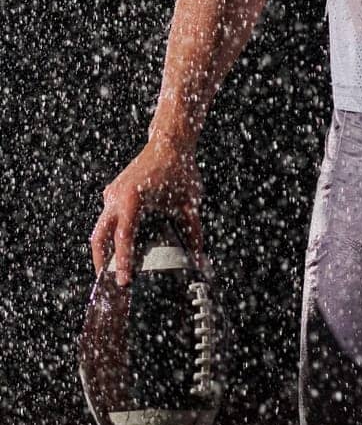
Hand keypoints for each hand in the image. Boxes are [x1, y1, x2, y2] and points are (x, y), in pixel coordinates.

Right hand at [90, 135, 203, 286]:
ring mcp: (112, 193)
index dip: (124, 260)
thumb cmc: (180, 168)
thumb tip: (199, 257)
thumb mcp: (189, 202)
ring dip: (104, 248)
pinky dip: (110, 232)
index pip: (124, 236)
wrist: (170, 141)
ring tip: (113, 269)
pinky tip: (121, 245)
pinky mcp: (114, 191)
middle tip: (109, 283)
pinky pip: (108, 216)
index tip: (123, 281)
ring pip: (101, 227)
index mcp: (132, 198)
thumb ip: (193, 231)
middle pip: (99, 236)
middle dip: (102, 262)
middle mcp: (116, 196)